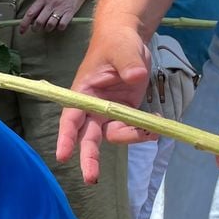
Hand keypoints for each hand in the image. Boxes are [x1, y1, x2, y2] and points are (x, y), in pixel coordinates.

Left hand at [19, 0, 91, 33]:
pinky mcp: (70, 12)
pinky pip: (62, 25)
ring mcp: (60, 8)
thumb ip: (39, 5)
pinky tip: (59, 25)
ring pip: (49, 25)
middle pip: (39, 22)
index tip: (21, 31)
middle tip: (36, 29)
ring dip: (47, 29)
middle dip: (36, 29)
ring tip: (49, 26)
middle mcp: (51, 3)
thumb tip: (31, 19)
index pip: (30, 13)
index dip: (24, 24)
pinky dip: (59, 28)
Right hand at [56, 26, 153, 182]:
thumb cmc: (116, 42)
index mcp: (83, 94)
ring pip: (113, 136)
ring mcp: (109, 112)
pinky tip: (156, 122)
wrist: (127, 39)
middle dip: (89, 159)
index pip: (71, 119)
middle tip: (91, 179)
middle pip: (87, 138)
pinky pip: (131, 129)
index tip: (63, 155)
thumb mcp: (122, 49)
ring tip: (151, 131)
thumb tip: (135, 77)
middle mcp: (93, 108)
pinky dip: (143, 130)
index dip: (66, 137)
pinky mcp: (125, 112)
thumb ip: (128, 63)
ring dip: (131, 138)